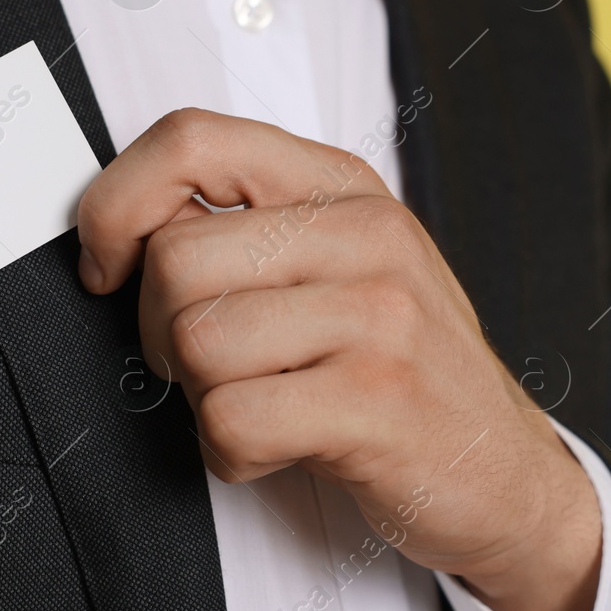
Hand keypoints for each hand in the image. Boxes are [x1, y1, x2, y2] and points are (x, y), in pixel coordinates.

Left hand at [77, 109, 601, 610]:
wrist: (503, 470)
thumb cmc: (397, 369)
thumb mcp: (338, 267)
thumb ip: (247, 227)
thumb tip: (117, 226)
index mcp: (342, 186)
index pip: (190, 140)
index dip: (115, 204)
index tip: (107, 267)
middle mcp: (368, 233)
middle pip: (173, 261)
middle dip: (161, 334)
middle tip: (213, 367)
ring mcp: (381, 314)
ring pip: (196, 345)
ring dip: (204, 401)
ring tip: (266, 405)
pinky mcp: (381, 399)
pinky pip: (233, 423)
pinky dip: (233, 456)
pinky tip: (284, 448)